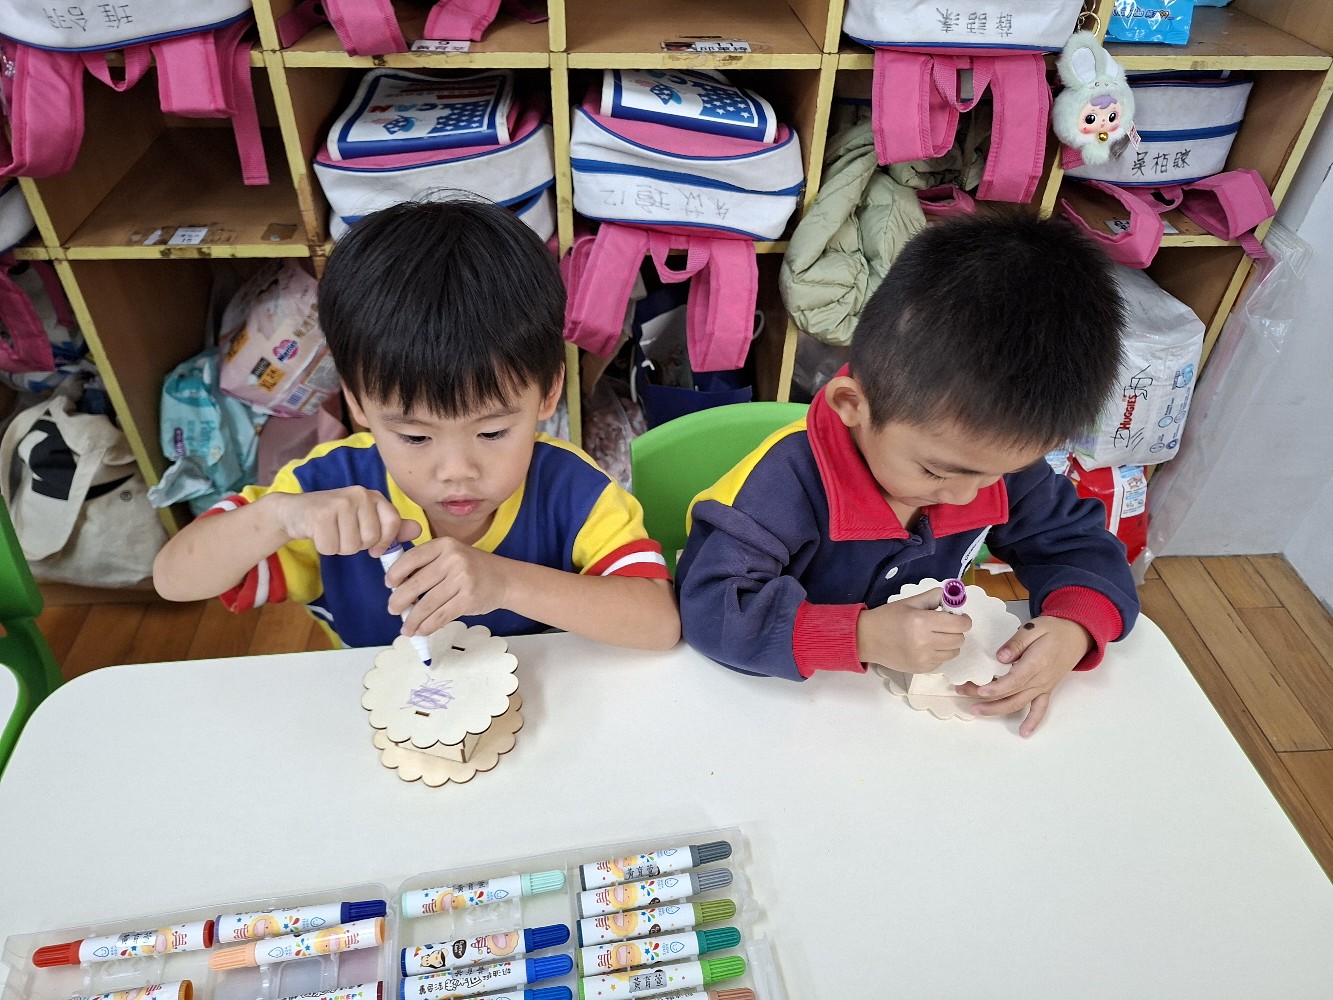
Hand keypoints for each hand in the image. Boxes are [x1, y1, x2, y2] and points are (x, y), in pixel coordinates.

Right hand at [271, 487, 419, 556]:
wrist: (295, 511)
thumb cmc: (335, 518)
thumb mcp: (365, 519)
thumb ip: (391, 526)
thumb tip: (418, 530)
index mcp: (374, 496)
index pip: (393, 524)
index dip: (384, 541)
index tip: (374, 547)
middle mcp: (360, 494)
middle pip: (371, 539)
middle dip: (357, 545)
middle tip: (344, 532)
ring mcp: (340, 502)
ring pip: (351, 546)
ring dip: (340, 547)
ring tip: (331, 531)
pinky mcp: (321, 515)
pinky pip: (332, 548)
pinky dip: (325, 547)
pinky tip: (319, 533)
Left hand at [382, 537, 508, 635]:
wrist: (505, 579)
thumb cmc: (473, 568)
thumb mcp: (452, 555)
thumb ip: (428, 565)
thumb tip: (398, 587)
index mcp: (445, 545)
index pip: (412, 558)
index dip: (396, 573)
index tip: (389, 585)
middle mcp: (453, 559)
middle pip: (415, 584)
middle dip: (399, 601)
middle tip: (393, 609)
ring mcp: (462, 579)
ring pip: (426, 604)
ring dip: (412, 619)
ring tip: (406, 627)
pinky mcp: (468, 599)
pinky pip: (441, 616)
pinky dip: (428, 626)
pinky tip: (421, 630)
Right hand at [857, 588, 971, 673]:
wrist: (867, 638)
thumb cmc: (888, 617)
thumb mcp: (910, 601)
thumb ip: (934, 597)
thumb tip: (953, 598)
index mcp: (922, 622)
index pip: (960, 624)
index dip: (963, 619)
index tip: (957, 617)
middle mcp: (925, 642)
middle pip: (959, 639)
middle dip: (956, 631)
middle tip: (944, 626)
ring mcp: (923, 659)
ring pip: (953, 652)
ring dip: (949, 643)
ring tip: (935, 637)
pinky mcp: (921, 670)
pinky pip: (942, 661)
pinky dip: (939, 653)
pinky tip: (926, 647)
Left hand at [955, 616, 1092, 736]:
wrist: (1076, 636)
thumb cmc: (1053, 629)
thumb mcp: (1033, 628)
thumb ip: (1016, 643)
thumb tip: (1000, 658)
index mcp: (1037, 663)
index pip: (1014, 680)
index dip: (996, 688)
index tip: (979, 691)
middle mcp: (1040, 679)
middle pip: (1010, 694)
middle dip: (985, 698)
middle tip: (963, 694)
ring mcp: (1043, 687)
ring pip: (1019, 704)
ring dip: (997, 710)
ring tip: (976, 710)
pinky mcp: (1046, 690)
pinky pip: (1040, 709)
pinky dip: (1033, 722)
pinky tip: (1023, 733)